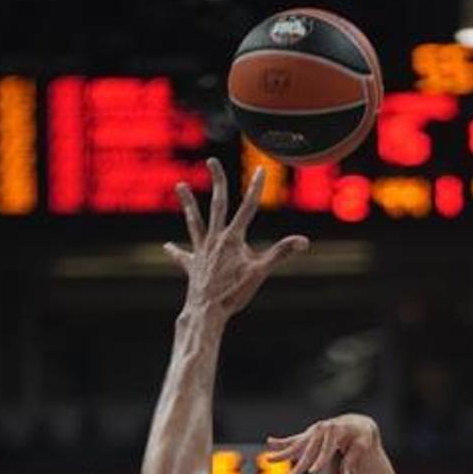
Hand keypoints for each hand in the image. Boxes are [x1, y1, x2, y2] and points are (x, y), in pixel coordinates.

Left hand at [165, 158, 307, 317]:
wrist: (207, 311)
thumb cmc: (234, 293)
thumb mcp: (260, 272)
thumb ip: (281, 253)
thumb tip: (303, 241)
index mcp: (233, 239)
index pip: (248, 208)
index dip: (255, 188)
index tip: (260, 170)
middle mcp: (215, 239)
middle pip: (217, 205)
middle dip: (217, 182)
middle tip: (212, 162)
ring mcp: (202, 250)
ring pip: (194, 221)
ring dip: (188, 203)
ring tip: (180, 185)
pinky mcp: (192, 265)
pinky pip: (183, 255)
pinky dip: (177, 251)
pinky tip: (168, 246)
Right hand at [266, 414, 378, 473]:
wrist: (356, 423)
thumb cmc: (360, 436)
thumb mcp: (362, 446)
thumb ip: (351, 460)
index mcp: (335, 430)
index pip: (326, 449)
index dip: (320, 461)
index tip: (313, 472)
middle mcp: (321, 429)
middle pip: (309, 449)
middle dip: (300, 464)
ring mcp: (313, 432)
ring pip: (296, 444)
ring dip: (283, 452)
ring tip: (269, 459)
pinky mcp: (308, 435)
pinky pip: (293, 440)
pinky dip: (282, 442)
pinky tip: (270, 442)